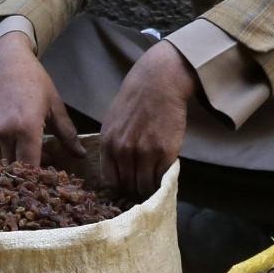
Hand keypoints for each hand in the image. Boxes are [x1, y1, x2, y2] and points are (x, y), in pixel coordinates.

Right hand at [0, 29, 80, 168]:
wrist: (5, 62)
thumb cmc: (35, 81)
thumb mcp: (55, 106)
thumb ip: (67, 134)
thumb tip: (81, 155)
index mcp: (26, 129)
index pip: (30, 167)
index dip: (39, 178)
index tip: (52, 183)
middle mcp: (6, 134)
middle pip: (17, 168)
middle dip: (30, 173)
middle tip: (47, 171)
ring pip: (7, 159)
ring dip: (20, 161)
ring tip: (37, 154)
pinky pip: (0, 149)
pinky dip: (11, 150)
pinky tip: (22, 141)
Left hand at [103, 40, 196, 197]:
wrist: (159, 83)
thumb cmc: (136, 99)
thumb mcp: (113, 121)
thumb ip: (113, 145)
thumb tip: (116, 168)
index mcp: (108, 143)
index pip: (110, 180)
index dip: (119, 187)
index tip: (127, 187)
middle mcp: (123, 151)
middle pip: (127, 185)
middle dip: (134, 189)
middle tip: (143, 186)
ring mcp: (145, 153)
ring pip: (144, 186)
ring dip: (149, 187)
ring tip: (154, 181)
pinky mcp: (165, 153)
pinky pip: (161, 178)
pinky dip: (162, 179)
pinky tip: (164, 172)